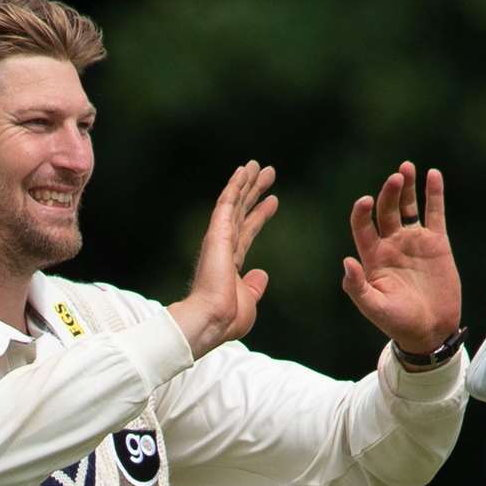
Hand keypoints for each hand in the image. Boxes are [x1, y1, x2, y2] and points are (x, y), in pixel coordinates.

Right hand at [170, 161, 279, 358]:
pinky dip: (235, 186)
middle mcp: (224, 247)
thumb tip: (261, 275)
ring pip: (235, 203)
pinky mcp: (217, 234)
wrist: (212, 320)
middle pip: (243, 211)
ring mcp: (219, 239)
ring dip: (246, 183)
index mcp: (231, 263)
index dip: (260, 215)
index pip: (248, 231)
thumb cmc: (228, 318)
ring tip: (258, 165)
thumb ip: (254, 287)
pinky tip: (243, 171)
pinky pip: (227, 204)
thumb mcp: (249, 301)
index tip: (273, 200)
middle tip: (268, 173)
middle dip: (255, 191)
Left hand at [341, 161, 461, 363]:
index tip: (366, 201)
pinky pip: (434, 213)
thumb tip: (347, 262)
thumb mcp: (374, 308)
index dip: (362, 212)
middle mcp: (391, 244)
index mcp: (372, 257)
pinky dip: (434, 194)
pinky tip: (433, 176)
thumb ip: (358, 287)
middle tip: (396, 178)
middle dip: (389, 193)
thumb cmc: (398, 323)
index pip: (362, 226)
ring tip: (407, 168)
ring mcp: (414, 241)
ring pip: (408, 207)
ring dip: (406, 187)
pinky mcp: (436, 243)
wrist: (430, 330)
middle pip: (386, 210)